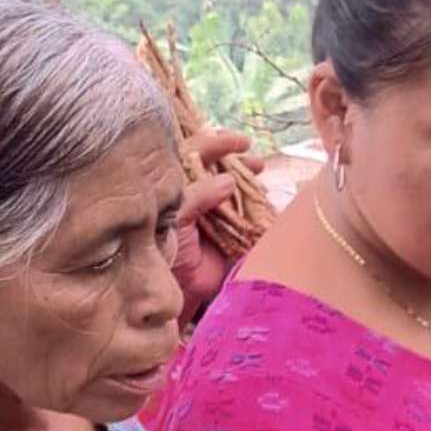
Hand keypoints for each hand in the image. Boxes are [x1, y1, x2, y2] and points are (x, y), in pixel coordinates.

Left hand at [171, 128, 266, 317]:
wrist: (178, 289)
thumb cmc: (164, 249)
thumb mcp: (176, 215)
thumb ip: (199, 194)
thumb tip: (227, 179)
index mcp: (179, 186)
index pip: (197, 154)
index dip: (218, 143)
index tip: (241, 141)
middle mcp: (198, 195)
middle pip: (221, 170)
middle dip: (239, 163)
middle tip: (257, 161)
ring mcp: (216, 214)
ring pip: (237, 191)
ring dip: (250, 184)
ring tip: (262, 178)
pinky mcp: (231, 233)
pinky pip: (248, 216)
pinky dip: (258, 208)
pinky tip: (266, 203)